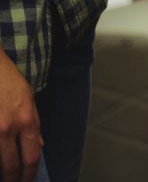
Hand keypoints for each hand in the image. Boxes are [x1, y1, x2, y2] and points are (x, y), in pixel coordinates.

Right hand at [0, 52, 41, 181]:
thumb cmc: (9, 82)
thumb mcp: (29, 99)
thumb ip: (33, 125)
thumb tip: (38, 146)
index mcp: (26, 120)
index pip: (31, 157)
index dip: (29, 175)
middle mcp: (8, 128)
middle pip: (12, 166)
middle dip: (14, 180)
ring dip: (2, 173)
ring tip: (6, 177)